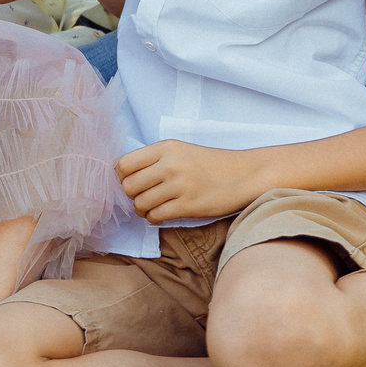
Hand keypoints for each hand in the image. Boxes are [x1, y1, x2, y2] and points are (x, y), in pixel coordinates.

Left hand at [116, 140, 264, 223]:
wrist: (244, 175)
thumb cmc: (210, 163)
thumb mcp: (181, 150)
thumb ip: (155, 159)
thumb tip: (124, 175)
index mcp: (166, 147)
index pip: (124, 164)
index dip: (122, 177)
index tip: (130, 181)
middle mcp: (170, 164)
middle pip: (128, 186)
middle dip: (131, 195)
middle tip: (142, 196)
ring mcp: (180, 185)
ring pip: (140, 204)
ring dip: (142, 209)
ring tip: (152, 207)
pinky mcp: (188, 206)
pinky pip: (156, 216)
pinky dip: (154, 218)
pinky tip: (162, 214)